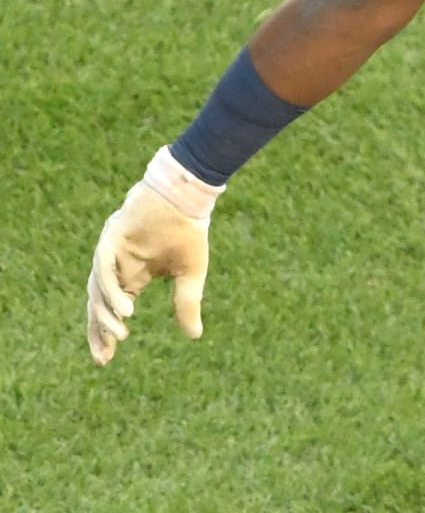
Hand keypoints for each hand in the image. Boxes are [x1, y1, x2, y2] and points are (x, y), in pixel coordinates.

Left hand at [86, 147, 223, 364]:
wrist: (187, 197)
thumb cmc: (189, 232)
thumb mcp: (190, 275)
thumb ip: (187, 304)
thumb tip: (194, 336)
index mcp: (133, 275)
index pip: (112, 309)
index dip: (106, 334)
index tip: (106, 360)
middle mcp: (116, 266)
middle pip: (97, 305)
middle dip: (98, 331)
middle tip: (103, 357)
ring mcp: (111, 253)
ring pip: (97, 290)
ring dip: (107, 313)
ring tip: (121, 331)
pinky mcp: (110, 239)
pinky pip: (104, 270)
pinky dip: (111, 290)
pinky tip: (125, 309)